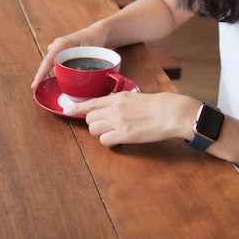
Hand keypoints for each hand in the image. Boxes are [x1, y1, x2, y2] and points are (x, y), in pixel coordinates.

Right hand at [31, 26, 106, 88]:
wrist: (98, 32)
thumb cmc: (95, 38)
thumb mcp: (91, 51)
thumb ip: (84, 63)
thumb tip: (78, 77)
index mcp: (62, 44)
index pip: (48, 60)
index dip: (41, 74)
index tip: (34, 85)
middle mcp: (57, 45)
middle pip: (48, 64)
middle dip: (45, 75)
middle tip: (49, 86)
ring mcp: (58, 48)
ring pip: (52, 64)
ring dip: (55, 72)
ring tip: (61, 78)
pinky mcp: (61, 52)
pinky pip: (56, 63)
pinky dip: (59, 69)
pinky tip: (66, 74)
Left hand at [62, 91, 199, 147]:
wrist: (171, 112)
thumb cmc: (159, 105)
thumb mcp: (136, 97)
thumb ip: (121, 102)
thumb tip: (110, 109)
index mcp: (119, 97)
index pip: (91, 102)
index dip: (77, 107)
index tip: (67, 110)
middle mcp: (115, 108)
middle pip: (90, 119)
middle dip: (95, 124)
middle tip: (108, 126)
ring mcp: (118, 121)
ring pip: (94, 130)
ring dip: (102, 133)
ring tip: (115, 133)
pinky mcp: (124, 134)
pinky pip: (105, 141)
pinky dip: (110, 142)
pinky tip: (120, 139)